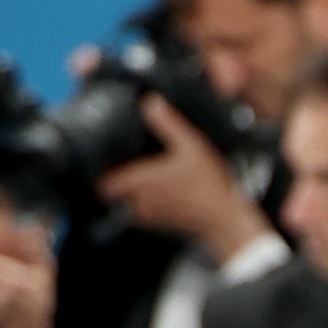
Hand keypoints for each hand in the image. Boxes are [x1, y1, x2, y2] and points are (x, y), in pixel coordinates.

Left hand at [97, 96, 272, 264]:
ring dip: (131, 191)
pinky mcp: (161, 225)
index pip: (101, 181)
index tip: (109, 158)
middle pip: (112, 192)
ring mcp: (149, 216)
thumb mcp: (191, 146)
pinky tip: (164, 192)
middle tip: (128, 164)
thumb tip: (150, 103)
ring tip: (147, 177)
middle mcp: (138, 202)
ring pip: (126, 203)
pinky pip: (144, 213)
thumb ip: (168, 123)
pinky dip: (147, 203)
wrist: (227, 220)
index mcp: (138, 182)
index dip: (101, 169)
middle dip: (116, 178)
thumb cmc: (210, 187)